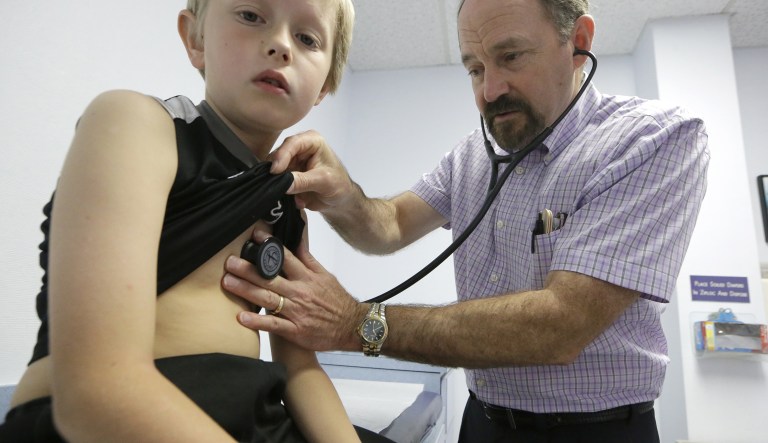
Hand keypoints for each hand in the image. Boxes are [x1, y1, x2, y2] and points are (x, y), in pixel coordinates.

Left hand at [222, 230, 365, 351]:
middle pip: (270, 278)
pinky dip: (258, 322)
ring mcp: (297, 312)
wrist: (352, 326)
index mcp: (306, 278)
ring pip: (268, 299)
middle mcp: (300, 292)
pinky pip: (274, 325)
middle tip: (229, 262)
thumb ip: (307, 258)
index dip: (269, 247)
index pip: (285, 258)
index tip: (255, 236)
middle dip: (248, 269)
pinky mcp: (295, 330)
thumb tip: (298, 238)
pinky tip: (242, 317)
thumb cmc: (337, 301)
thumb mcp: (325, 275)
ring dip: (246, 290)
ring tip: (228, 283)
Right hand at [268, 130, 356, 212]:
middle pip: (279, 155)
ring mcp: (292, 162)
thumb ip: (303, 181)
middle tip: (273, 183)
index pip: (292, 143)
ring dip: (279, 183)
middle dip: (276, 170)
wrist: (340, 200)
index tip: (275, 171)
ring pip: (275, 169)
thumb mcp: (323, 181)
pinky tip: (296, 200)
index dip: (282, 155)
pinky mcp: (287, 175)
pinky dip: (282, 190)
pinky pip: (277, 181)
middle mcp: (299, 148)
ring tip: (286, 194)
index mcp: (312, 141)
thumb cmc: (339, 185)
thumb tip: (284, 184)